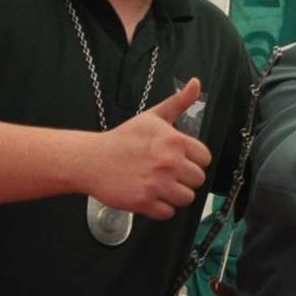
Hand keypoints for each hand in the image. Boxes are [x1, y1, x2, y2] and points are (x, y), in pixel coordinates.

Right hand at [91, 78, 209, 216]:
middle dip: (184, 178)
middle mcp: (170, 163)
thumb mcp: (153, 117)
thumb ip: (179, 102)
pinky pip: (168, 213)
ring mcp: (157, 184)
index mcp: (176, 142)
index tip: (178, 159)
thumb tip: (196, 82)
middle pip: (197, 180)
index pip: (205, 158)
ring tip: (158, 185)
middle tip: (166, 173)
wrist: (90, 159)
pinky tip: (149, 195)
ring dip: (174, 195)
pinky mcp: (143, 202)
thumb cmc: (124, 138)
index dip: (192, 160)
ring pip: (186, 198)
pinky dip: (160, 209)